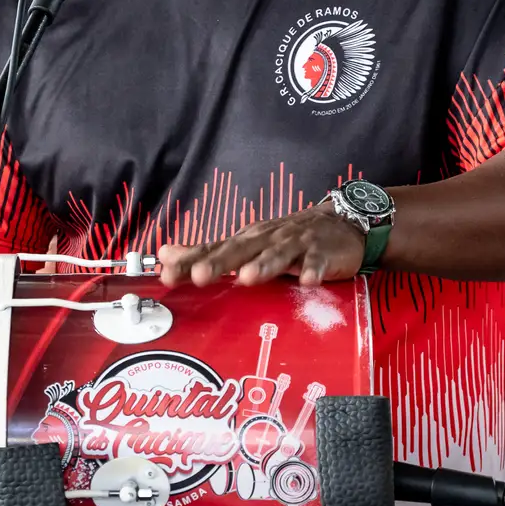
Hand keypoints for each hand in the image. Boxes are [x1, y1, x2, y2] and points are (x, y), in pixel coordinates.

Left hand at [159, 205, 363, 289]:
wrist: (340, 224)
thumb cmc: (287, 239)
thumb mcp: (246, 244)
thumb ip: (208, 253)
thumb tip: (165, 255)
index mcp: (246, 240)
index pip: (213, 249)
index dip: (190, 261)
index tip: (166, 274)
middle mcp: (266, 238)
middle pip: (240, 250)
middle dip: (219, 263)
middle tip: (199, 276)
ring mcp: (296, 244)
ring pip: (278, 254)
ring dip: (263, 265)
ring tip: (247, 278)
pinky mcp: (323, 253)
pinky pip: (317, 262)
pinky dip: (313, 270)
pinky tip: (307, 281)